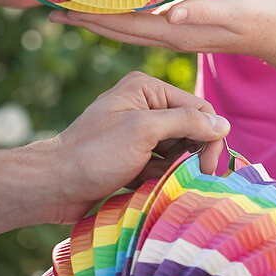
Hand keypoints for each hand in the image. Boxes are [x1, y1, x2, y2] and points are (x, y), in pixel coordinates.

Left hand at [35, 71, 230, 222]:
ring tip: (159, 182)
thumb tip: (223, 123)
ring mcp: (137, 132)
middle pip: (190, 129)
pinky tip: (146, 186)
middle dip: (192, 154)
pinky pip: (160, 165)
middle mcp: (144, 105)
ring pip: (177, 150)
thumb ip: (186, 123)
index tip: (207, 168)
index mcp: (146, 89)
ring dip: (175, 168)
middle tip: (192, 179)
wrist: (52, 185)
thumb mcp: (144, 131)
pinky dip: (159, 177)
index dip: (209, 136)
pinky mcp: (131, 156)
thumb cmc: (95, 154)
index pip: (197, 108)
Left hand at [48, 0, 275, 67]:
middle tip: (49, 8)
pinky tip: (117, 9)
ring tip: (73, 9)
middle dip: (85, 19)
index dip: (92, 16)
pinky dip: (123, 16)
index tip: (61, 8)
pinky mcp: (186, 29)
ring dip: (99, 19)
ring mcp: (178, 34)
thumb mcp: (235, 14)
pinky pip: (145, 23)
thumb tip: (171, 16)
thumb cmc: (263, 19)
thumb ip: (204, 14)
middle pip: (118, 29)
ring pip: (128, 28)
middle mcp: (171, 35)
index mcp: (177, 31)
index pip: (124, 24)